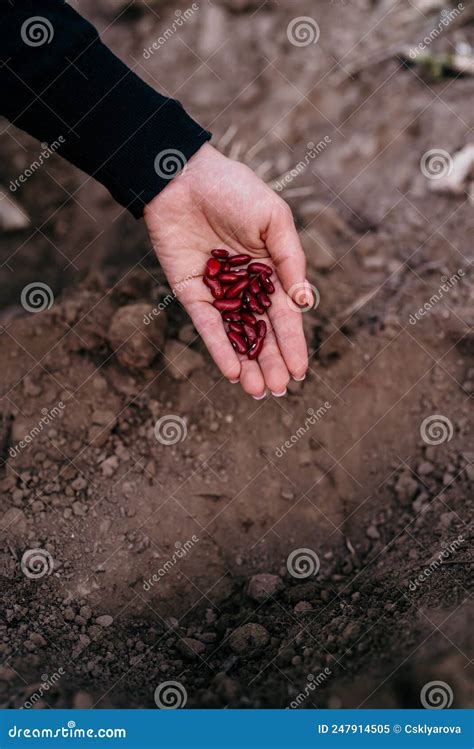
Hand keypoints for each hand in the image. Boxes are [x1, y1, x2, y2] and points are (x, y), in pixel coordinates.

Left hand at [144, 143, 311, 397]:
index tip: (299, 372)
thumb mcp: (274, 219)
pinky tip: (231, 370)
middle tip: (277, 390)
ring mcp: (219, 293)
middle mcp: (246, 287)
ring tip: (256, 390)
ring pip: (236, 336)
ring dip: (246, 363)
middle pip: (261, 333)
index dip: (293, 345)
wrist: (182, 177)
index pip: (285, 316)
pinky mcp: (192, 293)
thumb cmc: (234, 189)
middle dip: (270, 362)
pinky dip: (219, 347)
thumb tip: (306, 302)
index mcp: (271, 271)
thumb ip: (290, 260)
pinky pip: (207, 325)